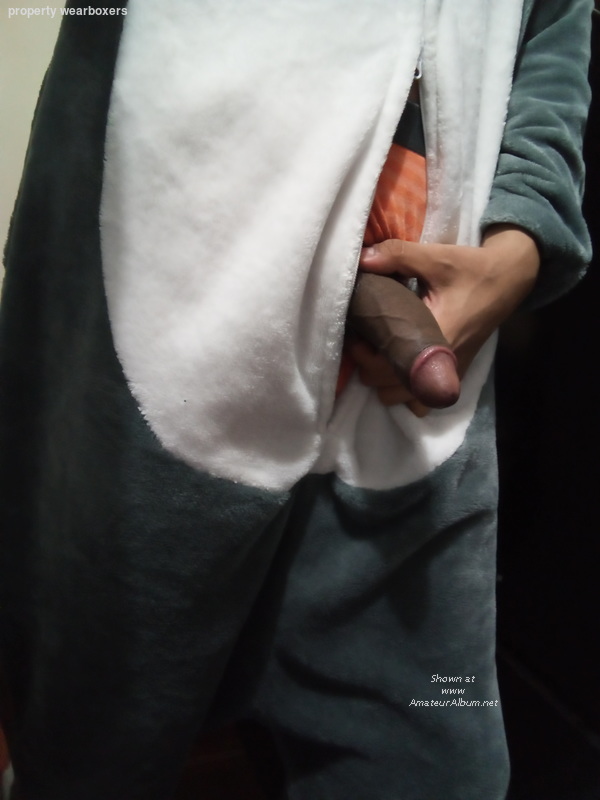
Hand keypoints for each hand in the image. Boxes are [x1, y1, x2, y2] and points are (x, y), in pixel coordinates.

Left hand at [350, 225, 539, 411]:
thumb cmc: (471, 269)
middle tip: (366, 340)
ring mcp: (449, 373)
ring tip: (381, 351)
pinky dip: (408, 390)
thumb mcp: (436, 257)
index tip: (359, 331)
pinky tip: (402, 364)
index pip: (385, 368)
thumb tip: (362, 260)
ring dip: (386, 381)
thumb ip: (397, 255)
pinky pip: (423, 399)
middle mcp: (441, 365)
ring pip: (403, 399)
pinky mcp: (454, 372)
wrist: (508, 278)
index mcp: (434, 339)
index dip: (363, 354)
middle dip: (369, 368)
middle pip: (387, 390)